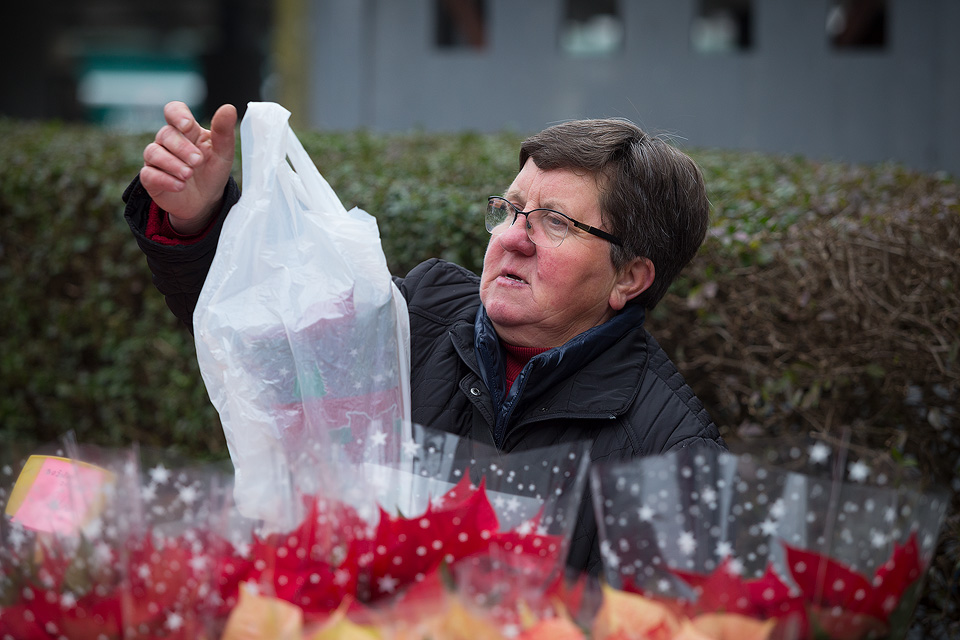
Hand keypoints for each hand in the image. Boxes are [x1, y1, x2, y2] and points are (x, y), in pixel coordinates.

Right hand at [140, 102, 236, 233]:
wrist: (207, 201)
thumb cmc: (213, 171)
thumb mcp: (224, 153)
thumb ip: (224, 132)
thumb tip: (229, 108)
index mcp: (187, 131)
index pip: (173, 111)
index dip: (177, 115)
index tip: (188, 126)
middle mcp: (168, 141)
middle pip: (166, 134)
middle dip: (182, 147)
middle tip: (198, 161)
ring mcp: (157, 159)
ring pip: (153, 152)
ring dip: (172, 164)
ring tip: (188, 175)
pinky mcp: (151, 178)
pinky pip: (149, 174)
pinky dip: (165, 180)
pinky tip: (180, 186)